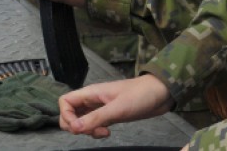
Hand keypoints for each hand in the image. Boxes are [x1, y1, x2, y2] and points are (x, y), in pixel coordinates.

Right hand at [58, 74, 174, 137]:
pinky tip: (108, 132)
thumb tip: (74, 129)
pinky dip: (96, 131)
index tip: (79, 127)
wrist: (161, 93)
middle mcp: (93, 99)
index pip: (65, 101)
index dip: (66, 116)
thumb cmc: (141, 95)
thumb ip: (96, 118)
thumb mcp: (118, 108)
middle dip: (76, 126)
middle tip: (92, 130)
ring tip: (104, 132)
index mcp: (91, 93)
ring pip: (82, 120)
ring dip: (88, 130)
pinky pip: (94, 124)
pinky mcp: (109, 114)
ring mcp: (101, 107)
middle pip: (71, 113)